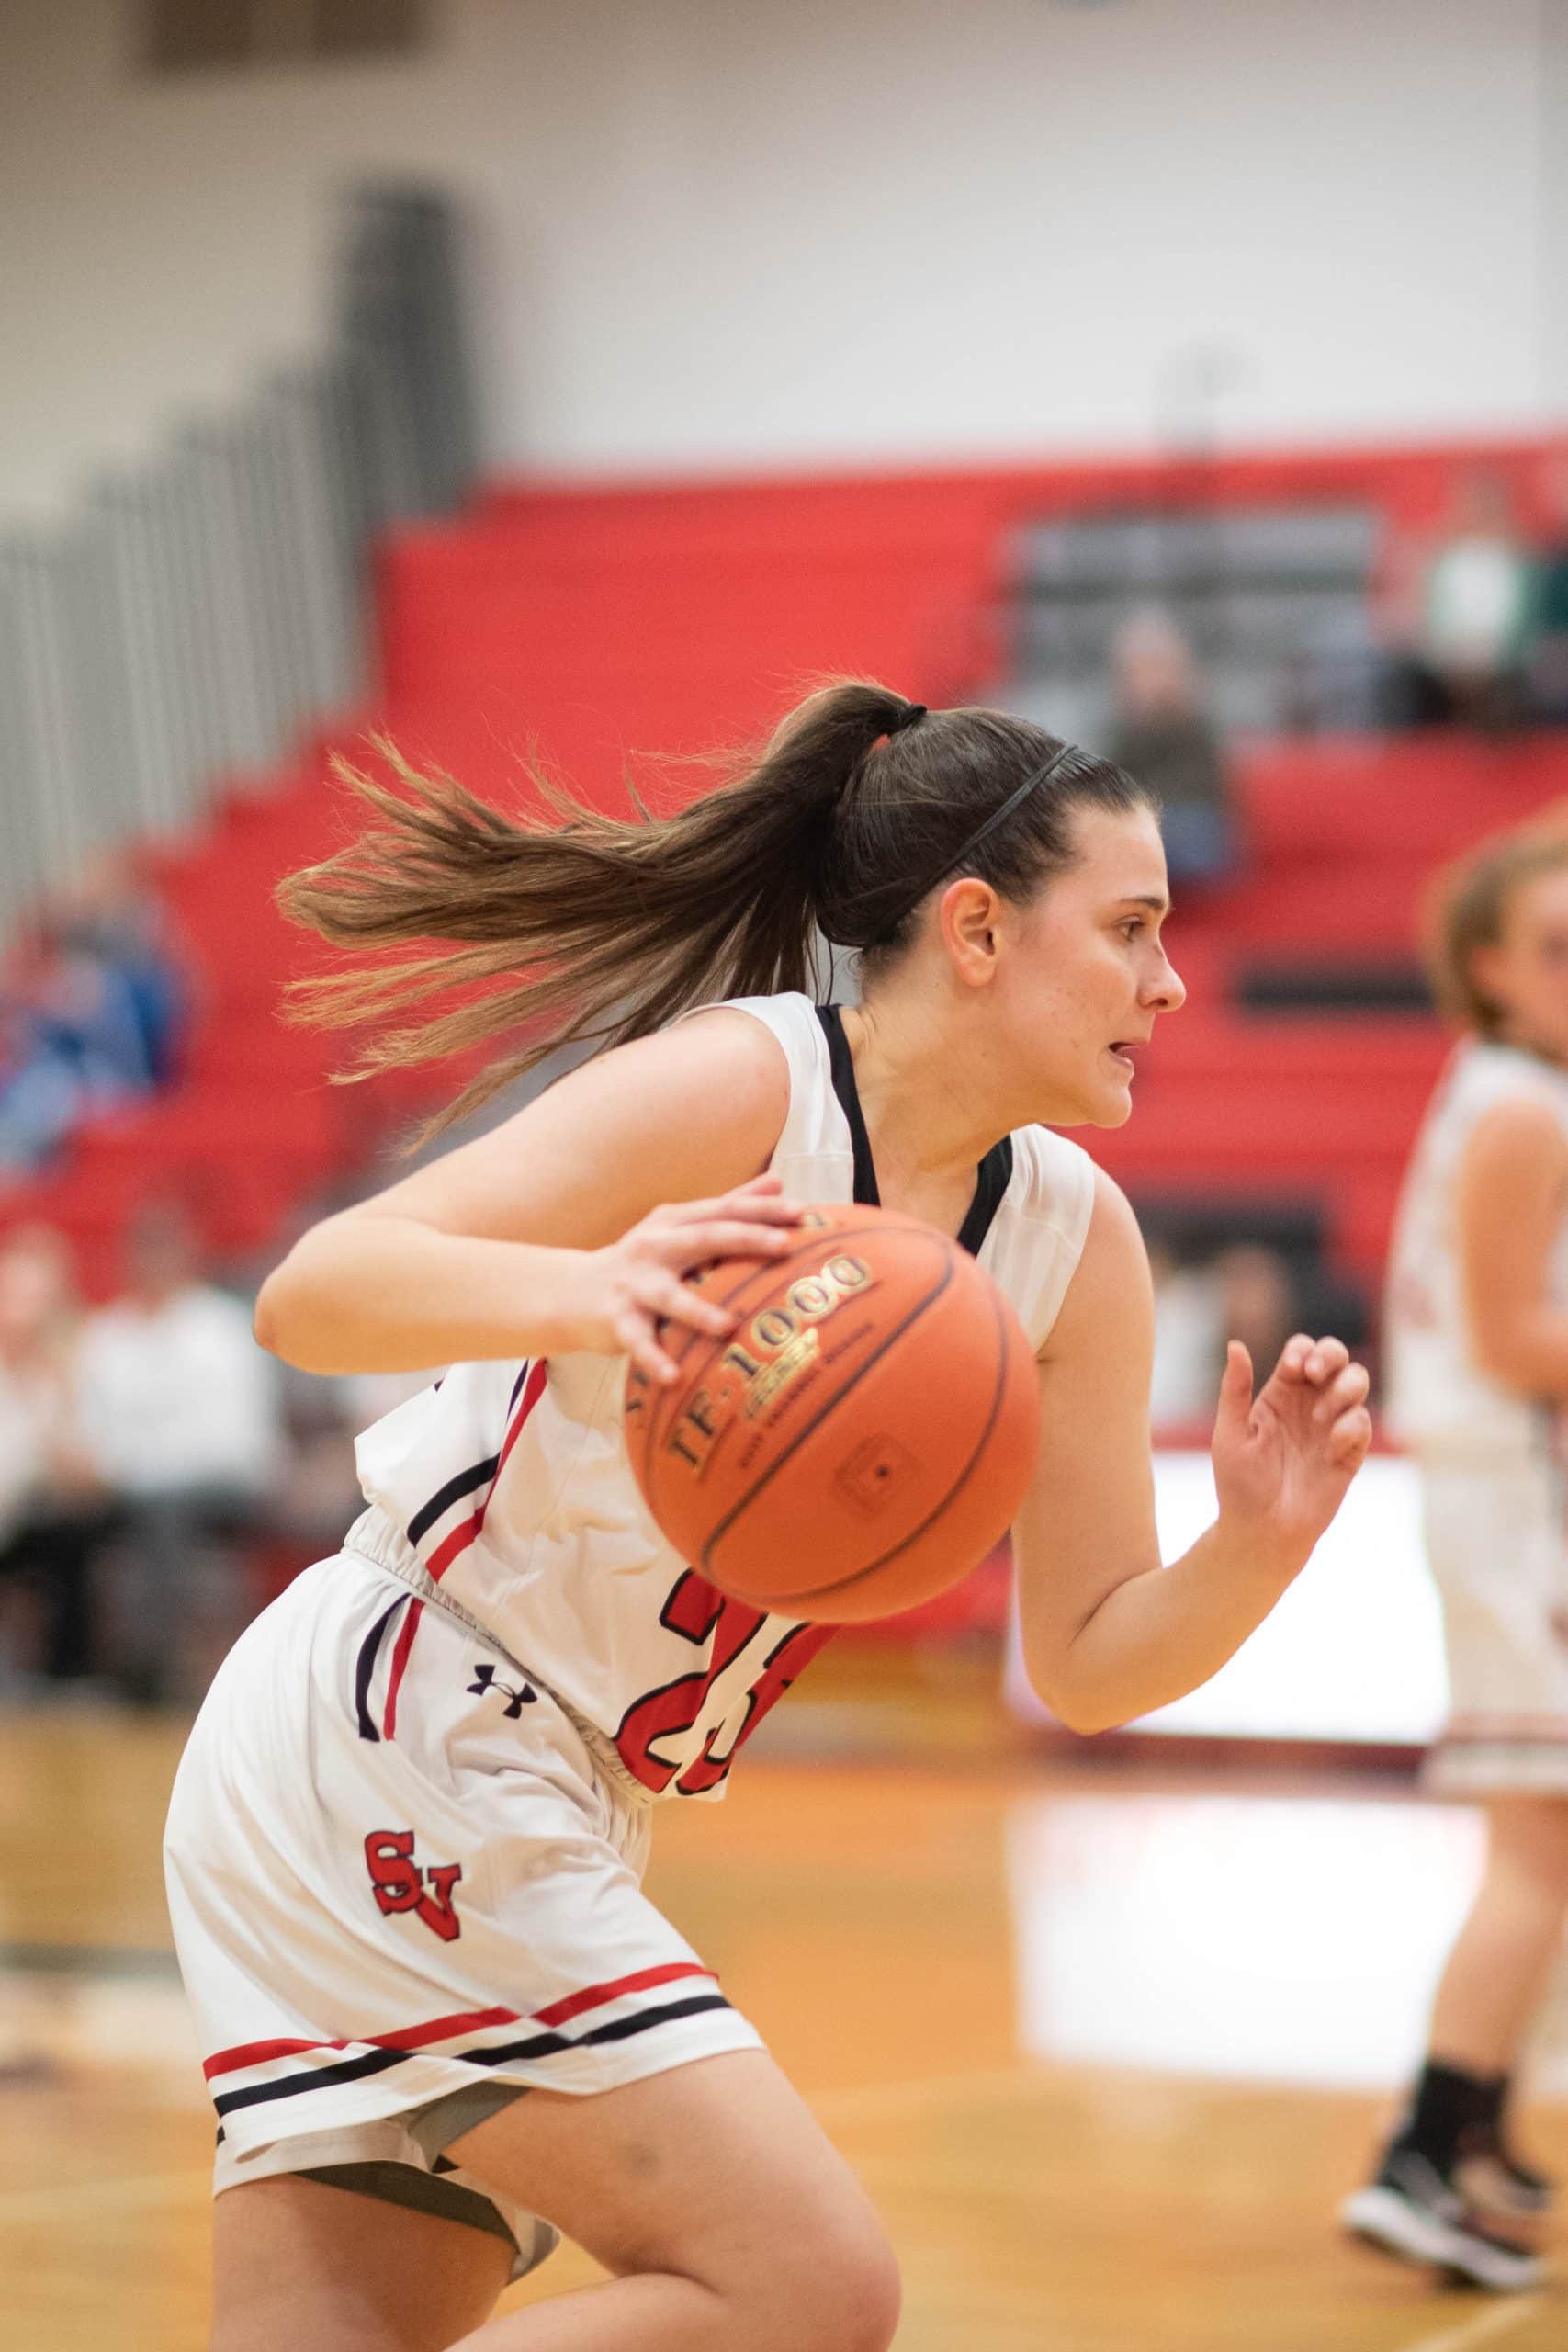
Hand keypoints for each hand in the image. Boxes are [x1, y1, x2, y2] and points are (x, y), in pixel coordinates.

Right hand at [578, 1175, 801, 1383]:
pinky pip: (638, 1342)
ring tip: (729, 1326)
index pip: (723, 1210)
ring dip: (698, 1311)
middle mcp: (655, 1246)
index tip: (802, 1213)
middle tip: (783, 1246)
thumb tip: (778, 1183)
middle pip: (703, 1239)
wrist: (572, 1290)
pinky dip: (654, 1359)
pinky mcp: (617, 1319)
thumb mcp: (679, 1227)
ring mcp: (634, 1284)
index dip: (762, 1210)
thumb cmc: (643, 1260)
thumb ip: (728, 1206)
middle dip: (743, 1239)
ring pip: (669, 1297)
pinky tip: (674, 1377)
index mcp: (674, 1221)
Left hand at [1210, 1332, 1372, 1573]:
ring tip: (1323, 1414)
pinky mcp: (1349, 1453)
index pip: (1300, 1352)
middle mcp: (1309, 1404)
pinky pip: (1362, 1424)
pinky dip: (1352, 1427)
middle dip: (1332, 1354)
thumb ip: (1234, 1389)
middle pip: (1335, 1358)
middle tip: (1316, 1373)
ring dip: (1346, 1387)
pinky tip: (1333, 1447)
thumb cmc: (1239, 1485)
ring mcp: (1332, 1426)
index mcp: (1280, 1394)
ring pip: (1357, 1383)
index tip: (1293, 1369)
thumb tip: (1235, 1344)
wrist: (1263, 1532)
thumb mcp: (1230, 1433)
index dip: (1302, 1350)